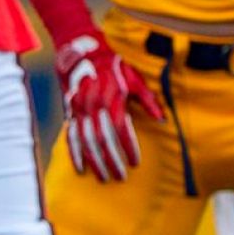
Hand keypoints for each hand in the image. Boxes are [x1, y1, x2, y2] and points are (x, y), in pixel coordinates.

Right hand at [56, 32, 164, 181]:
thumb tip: (163, 120)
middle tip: (121, 176)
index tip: (135, 162)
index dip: (128, 146)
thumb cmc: (116, 69)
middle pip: (102, 138)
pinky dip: (75, 154)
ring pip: (86, 141)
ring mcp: (79, 110)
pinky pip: (71, 137)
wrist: (84, 57)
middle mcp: (94, 106)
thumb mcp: (135, 80)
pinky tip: (81, 169)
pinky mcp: (70, 113)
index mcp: (113, 98)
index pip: (121, 128)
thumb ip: (149, 100)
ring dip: (95, 161)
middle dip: (112, 160)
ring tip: (105, 177)